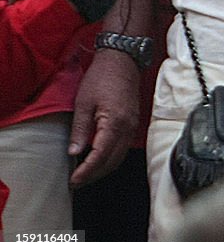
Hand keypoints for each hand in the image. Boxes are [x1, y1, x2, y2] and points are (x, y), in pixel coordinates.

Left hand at [68, 49, 139, 186]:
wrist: (123, 60)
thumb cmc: (102, 77)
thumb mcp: (83, 103)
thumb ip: (80, 129)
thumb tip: (74, 152)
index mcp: (114, 123)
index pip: (100, 156)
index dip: (86, 171)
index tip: (73, 180)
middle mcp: (127, 128)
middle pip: (113, 161)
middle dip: (94, 174)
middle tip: (77, 181)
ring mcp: (133, 125)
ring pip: (120, 156)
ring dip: (103, 168)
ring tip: (86, 174)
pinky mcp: (133, 122)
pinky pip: (124, 147)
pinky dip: (112, 157)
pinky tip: (99, 158)